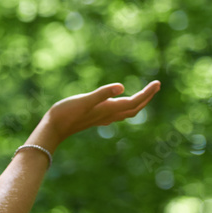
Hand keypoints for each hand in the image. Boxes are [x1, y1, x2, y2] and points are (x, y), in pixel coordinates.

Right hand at [43, 80, 160, 144]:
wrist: (53, 129)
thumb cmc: (66, 113)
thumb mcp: (84, 100)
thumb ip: (102, 93)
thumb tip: (122, 87)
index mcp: (108, 109)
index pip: (134, 101)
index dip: (147, 93)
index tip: (158, 83)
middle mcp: (108, 115)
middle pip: (134, 108)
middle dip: (147, 98)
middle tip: (156, 86)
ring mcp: (102, 118)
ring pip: (127, 112)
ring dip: (138, 103)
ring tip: (144, 93)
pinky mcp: (95, 118)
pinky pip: (117, 113)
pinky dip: (126, 107)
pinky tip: (121, 103)